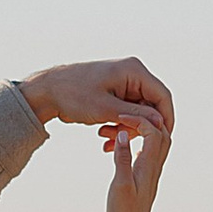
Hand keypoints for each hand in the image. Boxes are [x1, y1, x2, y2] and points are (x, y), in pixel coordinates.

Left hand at [19, 55, 172, 143]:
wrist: (47, 91)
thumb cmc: (73, 95)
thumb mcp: (106, 109)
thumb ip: (136, 116)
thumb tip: (160, 123)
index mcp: (134, 71)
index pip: (162, 96)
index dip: (166, 119)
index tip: (164, 139)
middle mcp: (132, 74)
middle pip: (151, 106)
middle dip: (139, 127)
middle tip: (123, 141)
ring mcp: (124, 84)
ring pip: (138, 113)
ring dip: (126, 129)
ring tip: (106, 139)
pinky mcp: (115, 93)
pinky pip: (126, 113)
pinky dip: (118, 126)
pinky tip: (104, 137)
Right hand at [105, 119, 170, 211]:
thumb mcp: (118, 187)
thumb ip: (121, 159)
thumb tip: (122, 133)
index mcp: (149, 167)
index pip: (153, 131)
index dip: (138, 118)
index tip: (118, 115)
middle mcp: (154, 169)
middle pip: (160, 133)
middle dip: (144, 118)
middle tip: (122, 113)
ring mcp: (150, 175)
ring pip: (155, 143)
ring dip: (140, 130)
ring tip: (117, 127)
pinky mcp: (144, 181)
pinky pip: (146, 153)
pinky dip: (136, 142)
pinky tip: (120, 145)